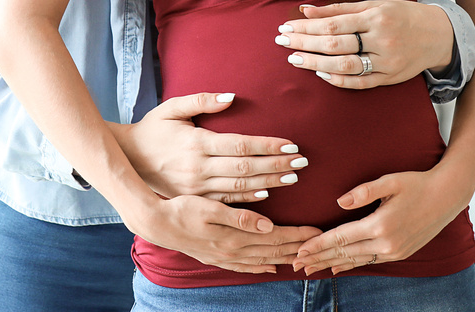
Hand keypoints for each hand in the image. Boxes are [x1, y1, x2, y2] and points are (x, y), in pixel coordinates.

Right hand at [110, 93, 307, 202]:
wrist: (130, 159)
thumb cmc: (154, 129)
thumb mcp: (171, 108)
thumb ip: (201, 100)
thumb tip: (230, 96)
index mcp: (196, 144)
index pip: (240, 145)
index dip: (267, 145)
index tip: (291, 144)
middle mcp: (199, 168)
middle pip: (245, 168)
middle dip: (276, 165)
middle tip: (302, 162)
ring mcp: (198, 188)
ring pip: (240, 187)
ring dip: (269, 182)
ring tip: (292, 177)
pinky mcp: (196, 199)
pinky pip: (227, 201)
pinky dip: (249, 200)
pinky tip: (267, 194)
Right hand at [126, 194, 322, 273]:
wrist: (157, 223)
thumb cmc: (183, 209)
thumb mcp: (211, 207)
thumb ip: (240, 217)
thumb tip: (267, 225)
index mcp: (234, 236)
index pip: (274, 236)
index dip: (296, 235)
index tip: (315, 232)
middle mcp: (232, 250)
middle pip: (272, 250)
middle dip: (297, 247)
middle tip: (317, 245)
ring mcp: (224, 257)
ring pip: (261, 259)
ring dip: (283, 258)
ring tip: (301, 258)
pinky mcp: (216, 257)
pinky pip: (245, 266)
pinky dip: (261, 266)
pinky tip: (269, 267)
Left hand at [277, 0, 452, 88]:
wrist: (438, 35)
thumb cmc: (402, 16)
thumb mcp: (375, 5)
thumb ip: (340, 10)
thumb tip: (306, 10)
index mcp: (376, 17)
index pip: (333, 24)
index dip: (306, 27)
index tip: (286, 27)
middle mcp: (382, 39)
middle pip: (335, 45)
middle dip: (305, 44)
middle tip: (282, 42)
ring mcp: (387, 61)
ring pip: (345, 66)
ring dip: (315, 64)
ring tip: (294, 59)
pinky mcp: (391, 78)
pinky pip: (360, 83)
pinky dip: (339, 80)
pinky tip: (320, 74)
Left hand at [292, 166, 472, 275]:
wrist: (447, 196)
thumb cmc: (417, 184)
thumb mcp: (390, 181)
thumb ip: (363, 191)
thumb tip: (339, 202)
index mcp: (380, 225)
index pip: (340, 238)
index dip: (317, 245)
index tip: (300, 250)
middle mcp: (386, 243)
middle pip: (344, 253)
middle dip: (318, 259)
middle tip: (296, 265)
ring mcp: (394, 251)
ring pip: (355, 260)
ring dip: (331, 265)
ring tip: (311, 269)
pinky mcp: (399, 253)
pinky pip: (369, 261)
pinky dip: (351, 264)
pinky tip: (338, 268)